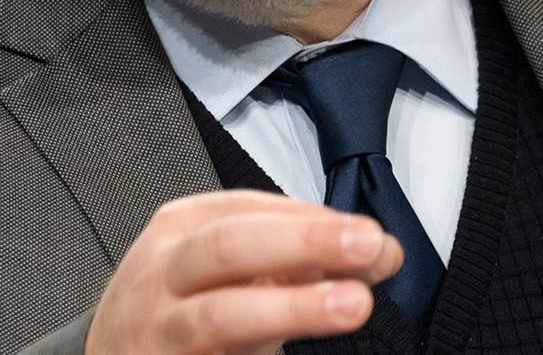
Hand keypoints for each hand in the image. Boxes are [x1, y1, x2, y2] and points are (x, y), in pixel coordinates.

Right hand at [85, 190, 402, 354]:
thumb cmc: (178, 306)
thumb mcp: (227, 267)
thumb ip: (296, 257)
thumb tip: (381, 253)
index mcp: (180, 230)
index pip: (250, 212)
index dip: (315, 223)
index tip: (372, 237)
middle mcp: (163, 276)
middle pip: (229, 249)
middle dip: (303, 243)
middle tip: (367, 246)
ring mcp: (160, 331)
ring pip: (220, 316)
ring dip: (292, 308)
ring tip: (351, 304)